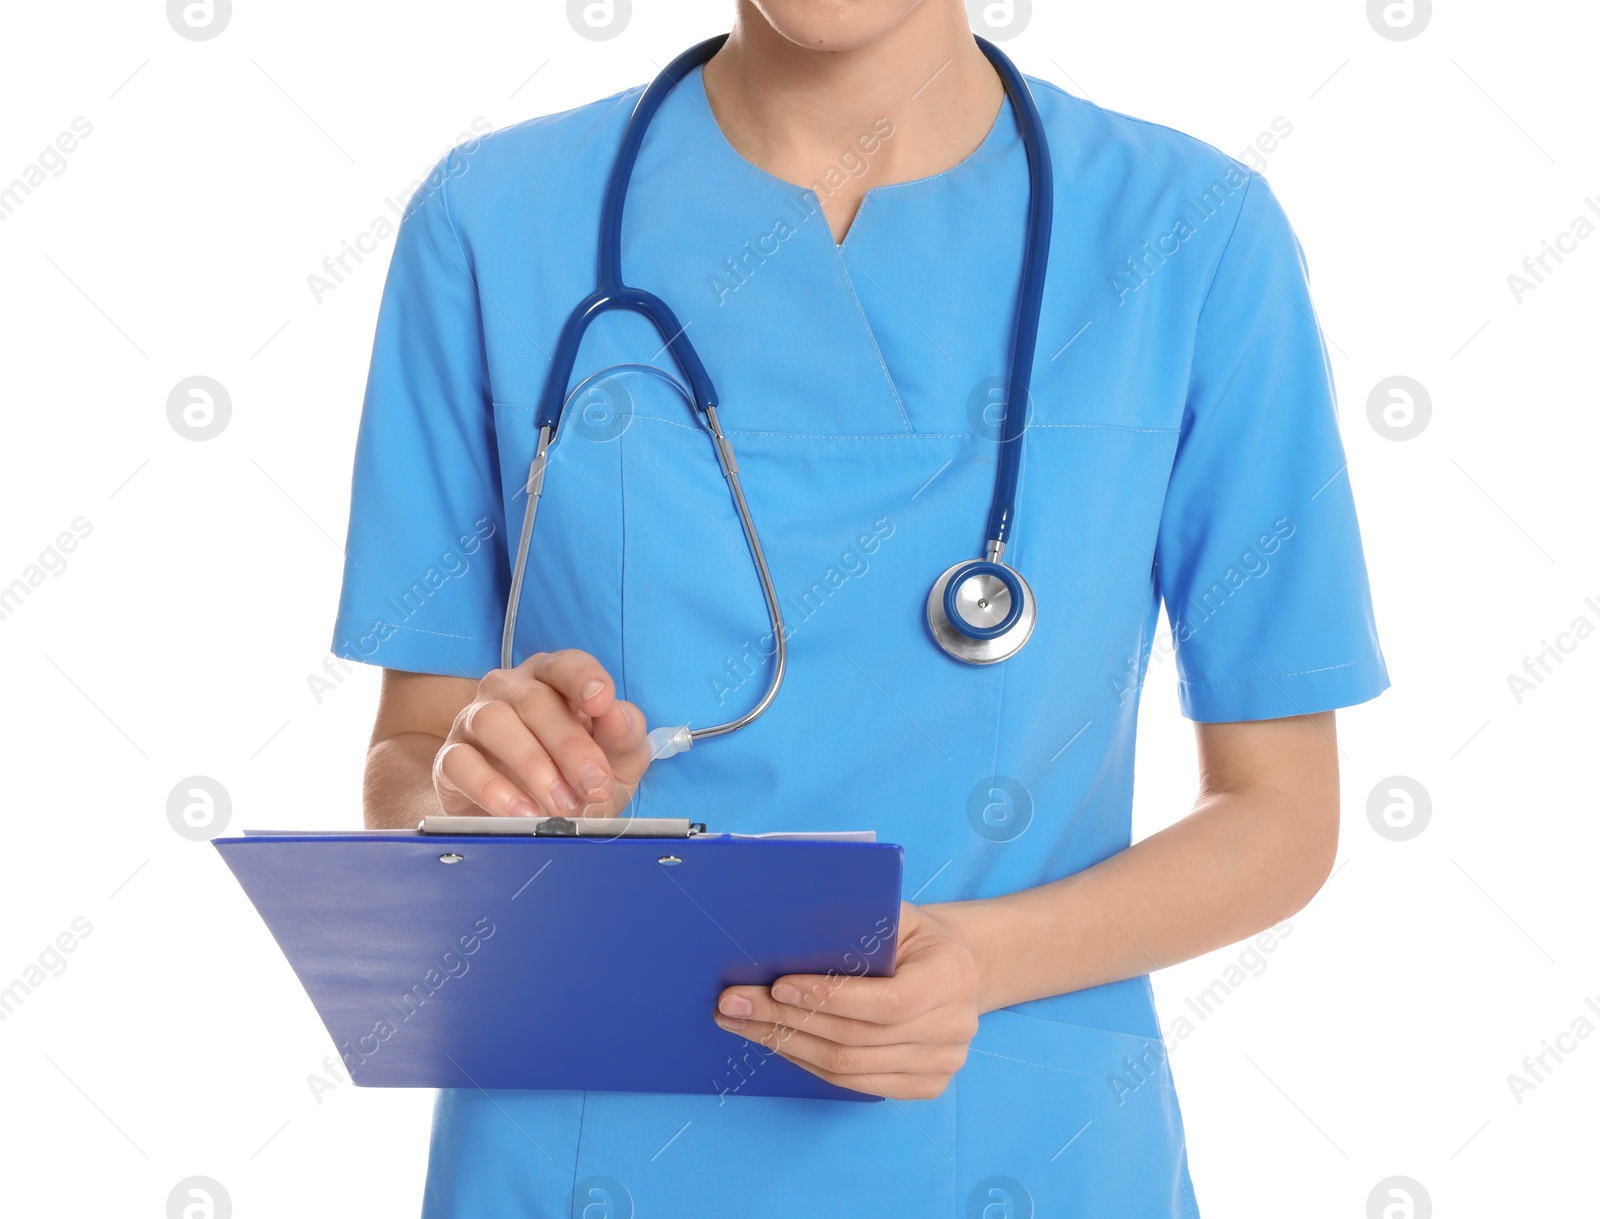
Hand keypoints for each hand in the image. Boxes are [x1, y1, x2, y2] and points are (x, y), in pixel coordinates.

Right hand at [432, 650, 650, 817]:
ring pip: (493, 722)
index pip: (566, 664)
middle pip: (535, 700)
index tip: (601, 702)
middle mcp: (510, 689)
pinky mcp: (451, 759)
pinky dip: (494, 790)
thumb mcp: (618, 761)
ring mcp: (474, 720)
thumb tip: (617, 715)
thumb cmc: (578, 778)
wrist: (530, 821)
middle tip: (595, 786)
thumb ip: (625, 735)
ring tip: (562, 806)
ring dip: (533, 766)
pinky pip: (462, 763)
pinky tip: (524, 814)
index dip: (583, 678)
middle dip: (571, 746)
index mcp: (553, 680)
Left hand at [712, 902, 980, 1099]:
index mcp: (952, 974)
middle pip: (856, 1039)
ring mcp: (943, 1063)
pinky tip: (776, 1041)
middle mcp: (955, 1026)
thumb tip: (783, 936)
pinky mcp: (926, 1086)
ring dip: (786, 1045)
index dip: (830, 998)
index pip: (888, 1003)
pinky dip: (808, 1062)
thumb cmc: (913, 934)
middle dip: (786, 1020)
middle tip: (734, 1003)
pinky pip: (854, 1084)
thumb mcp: (894, 913)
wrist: (956, 967)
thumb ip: (854, 923)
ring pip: (848, 1068)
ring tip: (742, 1022)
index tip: (778, 984)